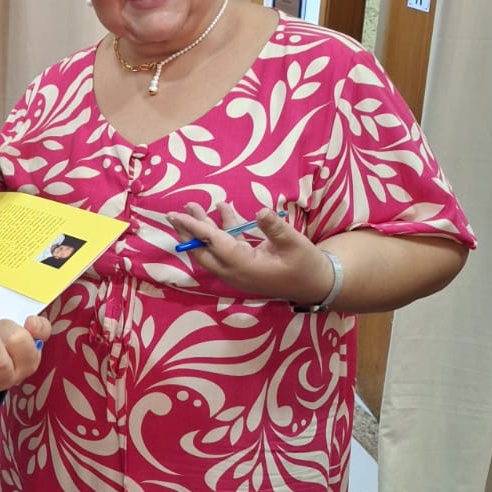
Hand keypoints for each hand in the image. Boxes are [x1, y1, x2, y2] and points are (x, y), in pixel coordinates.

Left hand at [167, 201, 336, 306]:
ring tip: (193, 206)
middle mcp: (236, 271)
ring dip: (203, 229)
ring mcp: (238, 270)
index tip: (179, 215)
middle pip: (203, 252)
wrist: (317, 284)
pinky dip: (222, 231)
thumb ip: (276, 229)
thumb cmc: (307, 265)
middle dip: (188, 232)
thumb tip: (261, 211)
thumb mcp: (295, 245)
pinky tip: (224, 210)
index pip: (214, 245)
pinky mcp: (244, 266)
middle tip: (174, 213)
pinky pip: (227, 248)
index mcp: (245, 267)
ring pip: (212, 250)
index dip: (196, 228)